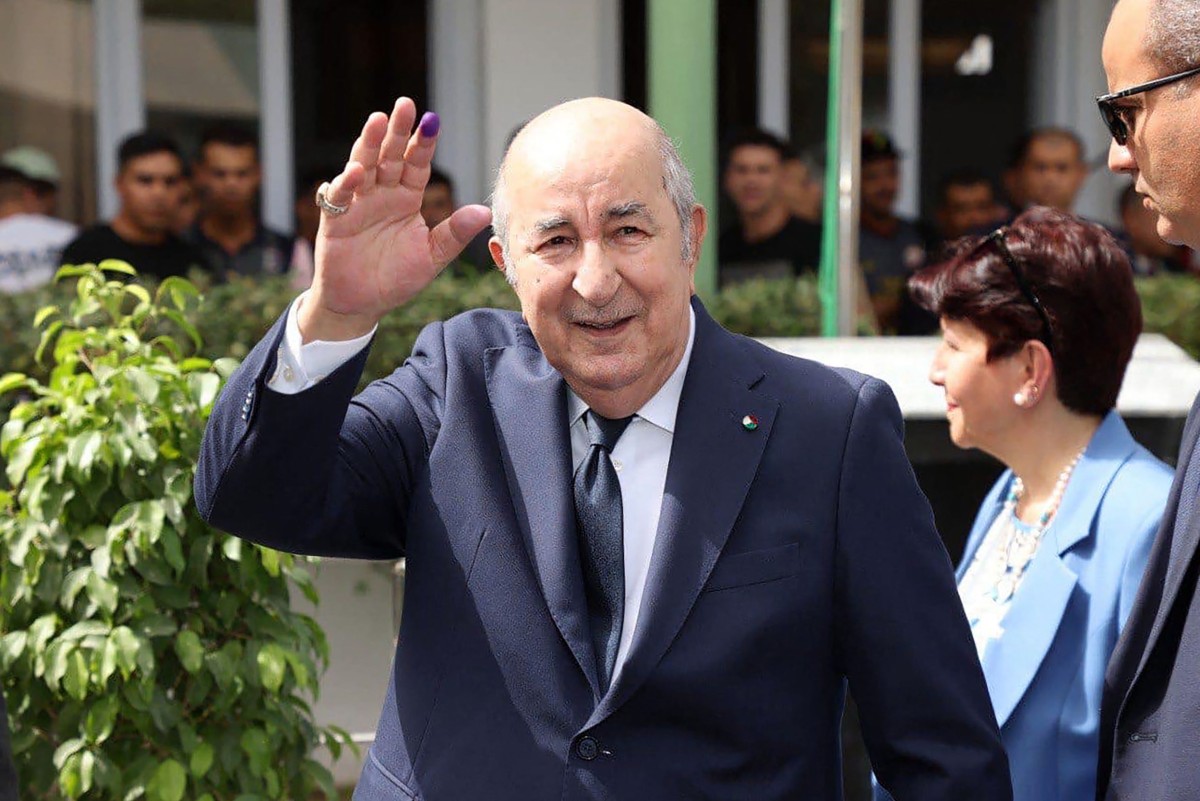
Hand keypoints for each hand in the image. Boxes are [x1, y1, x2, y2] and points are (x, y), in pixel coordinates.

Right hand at [302, 97, 491, 341]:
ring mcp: (358, 203)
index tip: (433, 120)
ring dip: (370, 144)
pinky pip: (341, 196)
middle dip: (398, 131)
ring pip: (364, 166)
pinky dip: (347, 183)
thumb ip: (455, 234)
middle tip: (406, 105)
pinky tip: (357, 171)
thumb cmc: (397, 278)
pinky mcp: (336, 218)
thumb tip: (484, 211)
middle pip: (391, 156)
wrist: (362, 304)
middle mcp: (383, 194)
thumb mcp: (432, 257)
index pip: (417, 164)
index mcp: (407, 198)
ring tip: (379, 121)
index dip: (424, 144)